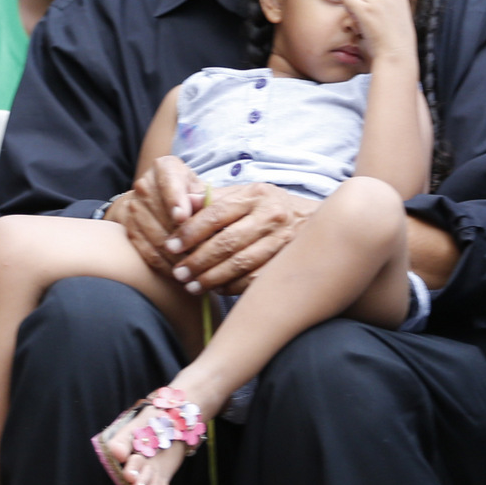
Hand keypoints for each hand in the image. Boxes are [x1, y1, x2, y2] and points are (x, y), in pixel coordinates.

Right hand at [115, 155, 206, 273]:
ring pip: (154, 236)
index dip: (175, 200)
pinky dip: (163, 265)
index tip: (182, 217)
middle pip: (161, 214)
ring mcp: (132, 206)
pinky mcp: (127, 228)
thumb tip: (204, 208)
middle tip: (202, 257)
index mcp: (165, 168)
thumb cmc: (190, 195)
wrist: (159, 200)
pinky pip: (145, 250)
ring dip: (175, 256)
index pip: (169, 182)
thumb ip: (204, 199)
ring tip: (195, 270)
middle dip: (182, 237)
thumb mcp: (200, 190)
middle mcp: (144, 185)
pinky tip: (179, 274)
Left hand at [164, 183, 319, 294]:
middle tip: (178, 273)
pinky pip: (257, 279)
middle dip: (198, 260)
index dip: (190, 232)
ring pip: (241, 264)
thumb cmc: (266, 207)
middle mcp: (271, 216)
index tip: (171, 246)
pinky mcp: (288, 262)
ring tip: (192, 286)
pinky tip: (217, 290)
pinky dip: (234, 286)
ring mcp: (283, 240)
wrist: (314, 220)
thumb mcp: (242, 194)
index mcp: (255, 195)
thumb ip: (211, 199)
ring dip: (213, 278)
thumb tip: (182, 203)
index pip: (216, 214)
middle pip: (227, 242)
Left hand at [346, 0, 417, 67]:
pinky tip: (357, 20)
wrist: (397, 53)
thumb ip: (383, 3)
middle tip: (366, 17)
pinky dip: (348, 8)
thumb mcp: (395, 17)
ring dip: (352, 4)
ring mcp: (379, 0)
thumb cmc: (393, 42)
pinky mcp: (367, 8)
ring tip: (364, 20)